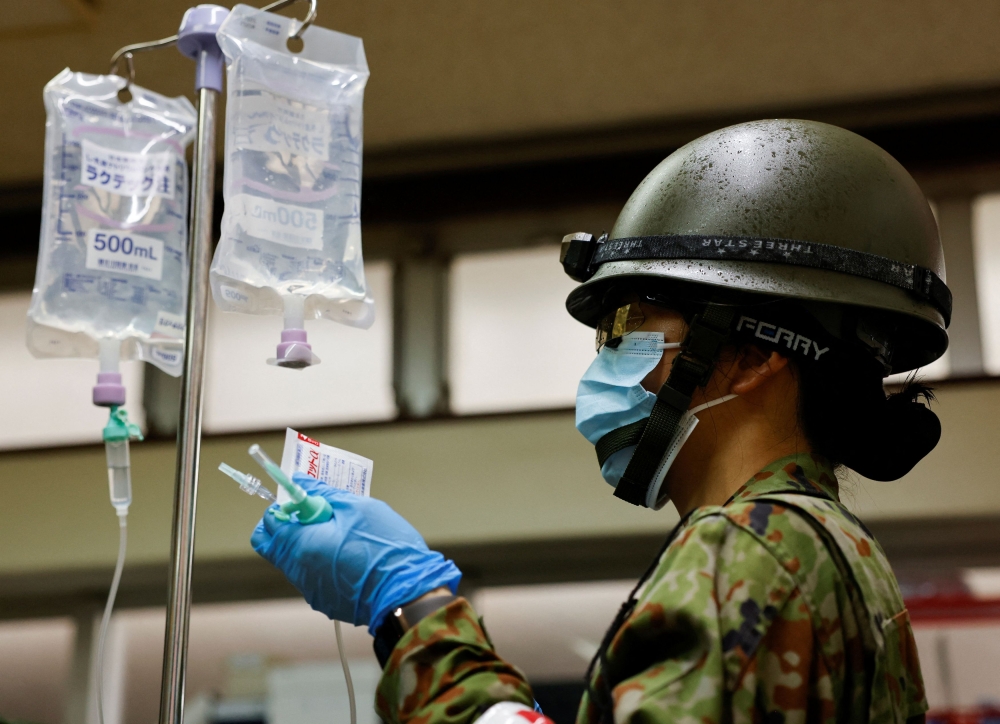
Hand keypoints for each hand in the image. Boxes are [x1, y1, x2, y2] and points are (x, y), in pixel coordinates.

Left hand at [251, 473, 461, 630]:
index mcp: (302, 545)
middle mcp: (299, 571)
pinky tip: (352, 556)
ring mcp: (311, 590)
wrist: (407, 593)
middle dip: (288, 525)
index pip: (268, 523)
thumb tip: (300, 481)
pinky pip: (314, 576)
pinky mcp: (325, 602)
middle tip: (316, 514)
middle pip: (275, 545)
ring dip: (309, 543)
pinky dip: (324, 562)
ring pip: (296, 560)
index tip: (304, 498)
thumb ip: (324, 494)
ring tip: (344, 533)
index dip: (283, 506)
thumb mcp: (358, 509)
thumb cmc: (385, 547)